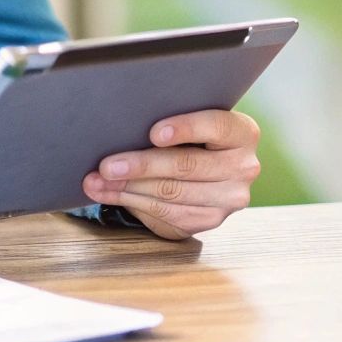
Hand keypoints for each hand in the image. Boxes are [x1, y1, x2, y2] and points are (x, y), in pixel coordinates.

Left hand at [82, 110, 260, 240]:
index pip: (216, 127)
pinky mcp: (209, 221)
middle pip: (188, 166)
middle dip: (142, 165)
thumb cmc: (192, 136)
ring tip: (98, 181)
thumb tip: (123, 127)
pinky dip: (132, 203)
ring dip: (128, 189)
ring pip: (172, 194)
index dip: (185, 128)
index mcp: (243, 133)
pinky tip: (109, 194)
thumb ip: (172, 122)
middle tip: (107, 165)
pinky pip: (166, 214)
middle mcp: (244, 167)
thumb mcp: (192, 121)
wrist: (208, 169)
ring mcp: (229, 199)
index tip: (153, 132)